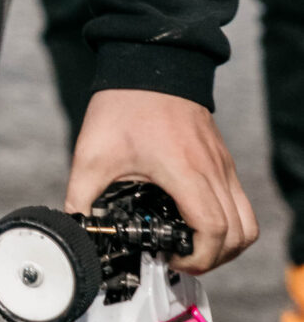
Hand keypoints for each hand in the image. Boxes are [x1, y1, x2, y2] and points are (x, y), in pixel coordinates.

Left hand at [67, 89, 258, 273]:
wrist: (148, 62)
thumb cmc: (123, 104)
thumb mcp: (92, 154)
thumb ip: (80, 195)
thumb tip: (75, 225)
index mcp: (184, 171)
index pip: (214, 230)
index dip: (199, 257)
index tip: (172, 259)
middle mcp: (212, 170)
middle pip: (239, 234)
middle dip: (213, 257)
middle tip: (180, 257)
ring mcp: (222, 164)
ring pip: (247, 220)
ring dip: (226, 243)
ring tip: (191, 244)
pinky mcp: (222, 159)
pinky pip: (239, 202)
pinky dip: (227, 221)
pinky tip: (193, 218)